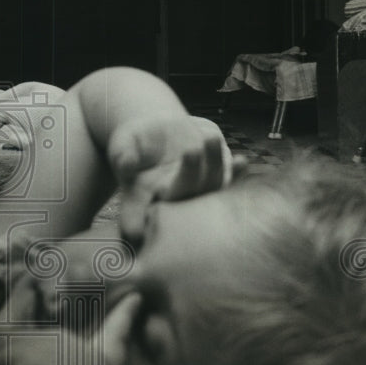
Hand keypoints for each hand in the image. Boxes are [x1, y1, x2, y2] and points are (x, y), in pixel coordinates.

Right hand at [108, 115, 242, 242]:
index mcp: (139, 198)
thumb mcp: (123, 142)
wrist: (160, 133)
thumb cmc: (137, 141)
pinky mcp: (213, 184)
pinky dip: (236, 173)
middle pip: (179, 197)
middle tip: (189, 150)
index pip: (134, 218)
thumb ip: (123, 152)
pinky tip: (242, 161)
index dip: (135, 225)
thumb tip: (124, 163)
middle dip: (188, 175)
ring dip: (213, 165)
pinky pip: (227, 182)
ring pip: (206, 186)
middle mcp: (168, 202)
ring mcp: (193, 195)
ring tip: (209, 138)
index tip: (135, 231)